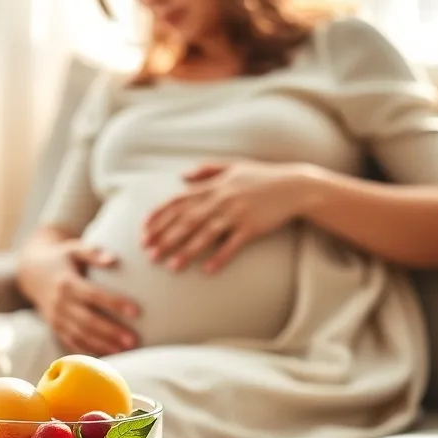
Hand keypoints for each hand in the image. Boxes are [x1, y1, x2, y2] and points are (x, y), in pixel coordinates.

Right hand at [22, 240, 140, 355]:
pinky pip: (72, 343)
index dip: (114, 303)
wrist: (30, 273)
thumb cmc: (60, 258)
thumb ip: (93, 252)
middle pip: (88, 320)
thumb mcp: (73, 249)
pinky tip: (108, 355)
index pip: (93, 295)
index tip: (137, 312)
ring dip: (103, 345)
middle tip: (134, 340)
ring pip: (80, 335)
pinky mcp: (55, 328)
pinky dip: (88, 351)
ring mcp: (56, 318)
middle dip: (111, 332)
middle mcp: (60, 302)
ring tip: (126, 351)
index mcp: (66, 282)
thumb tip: (114, 259)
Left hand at [142, 160, 311, 272]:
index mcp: (213, 186)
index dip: (158, 216)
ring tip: (171, 267)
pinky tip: (207, 270)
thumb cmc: (261, 177)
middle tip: (149, 254)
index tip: (143, 231)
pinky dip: (220, 257)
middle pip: (187, 220)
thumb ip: (206, 171)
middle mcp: (221, 199)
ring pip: (206, 235)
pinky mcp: (253, 227)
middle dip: (166, 238)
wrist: (294, 186)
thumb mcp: (232, 167)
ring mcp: (237, 213)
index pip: (178, 201)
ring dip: (187, 251)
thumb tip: (182, 176)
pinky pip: (233, 245)